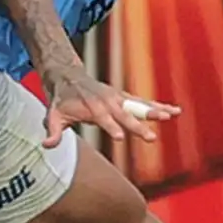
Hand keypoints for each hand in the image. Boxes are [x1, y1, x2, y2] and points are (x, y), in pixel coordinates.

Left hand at [39, 65, 177, 146]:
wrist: (66, 76)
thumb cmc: (60, 100)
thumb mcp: (52, 115)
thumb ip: (52, 131)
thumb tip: (47, 145)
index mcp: (91, 108)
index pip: (102, 119)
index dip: (111, 127)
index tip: (120, 137)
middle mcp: (107, 102)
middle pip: (125, 115)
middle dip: (138, 126)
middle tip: (151, 138)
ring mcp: (117, 98)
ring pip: (138, 106)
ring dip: (155, 111)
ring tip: (172, 116)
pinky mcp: (124, 97)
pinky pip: (143, 102)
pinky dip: (158, 105)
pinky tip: (175, 111)